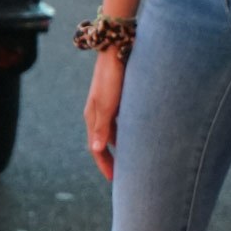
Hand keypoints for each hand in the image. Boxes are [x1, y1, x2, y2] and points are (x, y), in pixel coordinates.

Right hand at [83, 48, 126, 179]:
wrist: (116, 49)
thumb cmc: (111, 77)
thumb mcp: (106, 104)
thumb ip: (101, 126)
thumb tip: (95, 149)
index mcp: (92, 116)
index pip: (96, 148)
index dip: (104, 165)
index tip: (114, 181)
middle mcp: (99, 113)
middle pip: (103, 143)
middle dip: (110, 160)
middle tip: (122, 175)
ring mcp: (108, 105)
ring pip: (113, 132)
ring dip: (120, 147)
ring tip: (132, 159)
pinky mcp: (118, 98)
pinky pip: (121, 122)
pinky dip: (127, 133)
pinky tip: (138, 135)